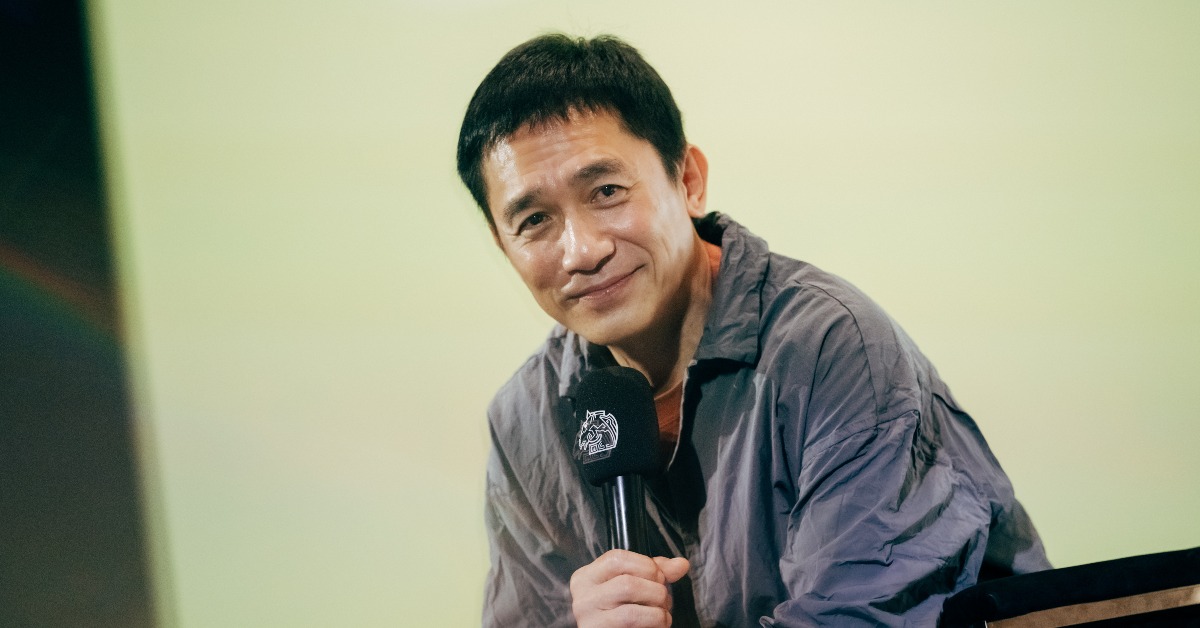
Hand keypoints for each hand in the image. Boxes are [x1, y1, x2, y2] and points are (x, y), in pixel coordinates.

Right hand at [570, 549, 689, 626]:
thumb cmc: (621, 611)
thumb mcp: (631, 585)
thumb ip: (653, 572)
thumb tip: (681, 564)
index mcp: (586, 578)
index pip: (616, 558)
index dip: (646, 565)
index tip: (659, 576)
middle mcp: (583, 599)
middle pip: (627, 584)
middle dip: (656, 591)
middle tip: (663, 599)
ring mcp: (590, 622)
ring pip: (631, 611)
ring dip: (658, 612)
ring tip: (662, 615)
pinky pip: (634, 626)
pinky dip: (655, 624)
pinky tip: (657, 625)